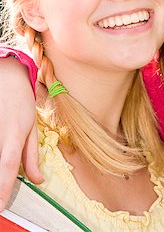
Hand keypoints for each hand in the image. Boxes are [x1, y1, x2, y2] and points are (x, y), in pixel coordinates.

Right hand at [0, 57, 42, 210]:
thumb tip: (39, 180)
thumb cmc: (21, 100)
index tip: (0, 207)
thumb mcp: (31, 126)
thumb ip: (32, 156)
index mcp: (14, 135)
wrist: (7, 75)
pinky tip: (0, 151)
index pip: (7, 167)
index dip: (3, 189)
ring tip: (4, 157)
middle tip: (0, 197)